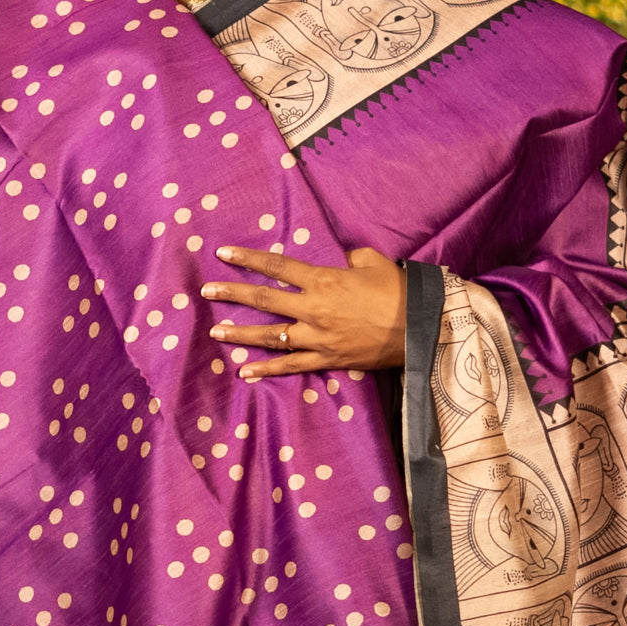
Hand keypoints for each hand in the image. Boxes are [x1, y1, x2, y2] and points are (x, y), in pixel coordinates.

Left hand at [200, 245, 405, 379]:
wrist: (419, 327)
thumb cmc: (397, 290)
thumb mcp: (372, 261)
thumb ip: (350, 256)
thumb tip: (341, 257)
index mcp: (323, 280)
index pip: (277, 266)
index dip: (248, 259)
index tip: (223, 254)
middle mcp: (313, 308)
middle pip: (264, 299)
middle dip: (232, 294)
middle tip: (206, 291)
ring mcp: (317, 336)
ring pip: (270, 335)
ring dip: (240, 334)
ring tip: (216, 332)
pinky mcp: (326, 359)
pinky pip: (290, 366)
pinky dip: (267, 370)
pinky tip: (245, 371)